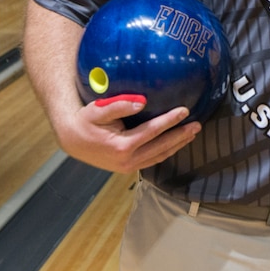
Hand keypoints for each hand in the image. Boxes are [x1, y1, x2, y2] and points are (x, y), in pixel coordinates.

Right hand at [59, 95, 201, 174]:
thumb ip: (119, 105)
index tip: (184, 111)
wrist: (72, 141)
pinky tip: (177, 143)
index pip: (152, 131)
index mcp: (121, 146)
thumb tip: (141, 102)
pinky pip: (152, 160)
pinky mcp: (128, 167)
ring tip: (192, 133)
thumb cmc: (85, 122)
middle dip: (181, 136)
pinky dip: (167, 152)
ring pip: (159, 156)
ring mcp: (128, 166)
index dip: (170, 121)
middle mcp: (127, 160)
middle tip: (197, 125)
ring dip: (177, 145)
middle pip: (161, 147)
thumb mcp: (98, 110)